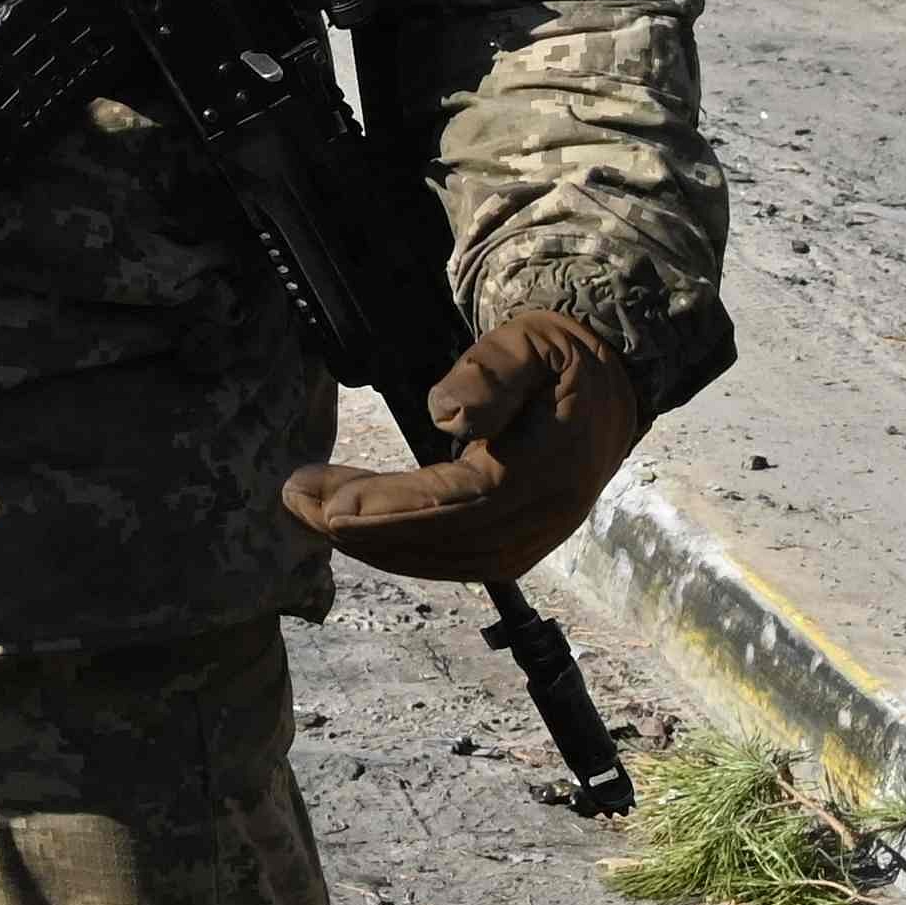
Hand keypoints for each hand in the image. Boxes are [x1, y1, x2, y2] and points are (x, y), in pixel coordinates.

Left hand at [278, 306, 642, 585]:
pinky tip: (354, 532)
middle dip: (366, 529)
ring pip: (450, 559)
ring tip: (308, 513)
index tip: (330, 499)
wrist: (609, 386)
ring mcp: (539, 534)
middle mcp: (548, 513)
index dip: (393, 507)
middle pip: (449, 539)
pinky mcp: (524, 541)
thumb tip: (447, 416)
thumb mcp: (530, 344)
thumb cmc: (558, 359)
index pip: (462, 500)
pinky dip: (402, 552)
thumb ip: (491, 374)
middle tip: (296, 501)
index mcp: (551, 467)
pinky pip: (459, 560)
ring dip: (375, 545)